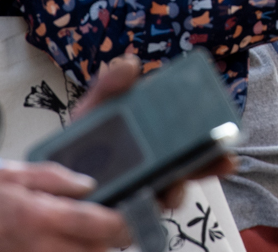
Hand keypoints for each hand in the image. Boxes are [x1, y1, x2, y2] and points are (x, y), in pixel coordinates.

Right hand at [0, 164, 129, 251]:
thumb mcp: (12, 175)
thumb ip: (54, 176)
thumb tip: (89, 183)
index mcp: (41, 216)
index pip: (99, 224)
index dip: (125, 221)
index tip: (136, 213)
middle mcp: (44, 248)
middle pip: (100, 251)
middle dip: (115, 238)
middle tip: (120, 223)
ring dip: (97, 249)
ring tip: (95, 233)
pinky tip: (74, 243)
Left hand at [71, 55, 235, 208]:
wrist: (53, 175)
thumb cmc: (80, 141)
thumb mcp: (94, 109)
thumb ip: (110, 87)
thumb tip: (130, 63)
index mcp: (152, 139)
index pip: (187, 137)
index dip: (209, 136)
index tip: (224, 132)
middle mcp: (155, 166)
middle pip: (191, 166)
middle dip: (210, 164)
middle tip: (223, 160)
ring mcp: (144, 191)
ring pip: (173, 193)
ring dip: (177, 192)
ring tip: (169, 189)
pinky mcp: (129, 213)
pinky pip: (144, 215)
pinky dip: (146, 210)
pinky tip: (142, 203)